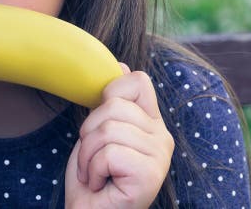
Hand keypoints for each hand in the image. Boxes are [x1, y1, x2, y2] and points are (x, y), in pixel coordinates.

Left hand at [65, 64, 173, 208]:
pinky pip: (109, 153)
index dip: (110, 95)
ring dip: (87, 155)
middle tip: (92, 159)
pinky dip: (92, 170)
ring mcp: (159, 157)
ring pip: (109, 130)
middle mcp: (163, 138)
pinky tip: (100, 184)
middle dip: (89, 132)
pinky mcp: (149, 176)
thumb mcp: (98, 133)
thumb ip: (111, 104)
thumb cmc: (92, 178)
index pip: (138, 81)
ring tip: (94, 173)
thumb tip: (122, 65)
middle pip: (115, 106)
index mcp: (152, 123)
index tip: (100, 124)